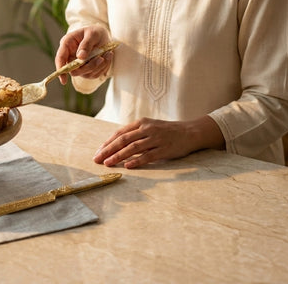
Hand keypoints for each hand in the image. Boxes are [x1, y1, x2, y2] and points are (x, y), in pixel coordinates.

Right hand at [55, 25, 112, 84]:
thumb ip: (86, 44)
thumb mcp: (92, 33)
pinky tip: (107, 57)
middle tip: (101, 58)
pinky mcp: (87, 70)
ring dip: (98, 66)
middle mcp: (71, 56)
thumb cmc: (95, 32)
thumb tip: (80, 57)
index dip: (60, 69)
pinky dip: (103, 67)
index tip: (63, 80)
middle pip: (74, 70)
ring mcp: (79, 65)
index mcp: (67, 44)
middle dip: (89, 67)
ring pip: (86, 74)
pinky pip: (94, 74)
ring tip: (107, 54)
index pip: (60, 59)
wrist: (103, 36)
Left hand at [93, 116, 224, 168]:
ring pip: (133, 148)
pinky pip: (148, 156)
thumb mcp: (149, 126)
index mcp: (141, 123)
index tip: (98, 152)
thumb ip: (134, 133)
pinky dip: (137, 161)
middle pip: (123, 140)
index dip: (107, 143)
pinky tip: (127, 166)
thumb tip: (115, 144)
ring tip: (108, 164)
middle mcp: (147, 129)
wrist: (190, 132)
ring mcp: (156, 139)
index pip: (120, 133)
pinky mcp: (164, 149)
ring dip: (118, 156)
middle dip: (108, 150)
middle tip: (97, 159)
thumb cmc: (166, 131)